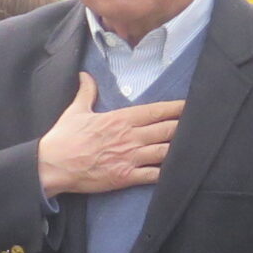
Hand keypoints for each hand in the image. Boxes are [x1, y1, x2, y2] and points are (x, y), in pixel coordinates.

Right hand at [36, 74, 183, 196]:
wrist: (52, 165)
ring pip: (166, 152)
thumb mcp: (75, 111)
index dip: (177, 108)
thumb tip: (85, 75)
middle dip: (185, 128)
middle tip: (201, 126)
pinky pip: (154, 175)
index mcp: (121, 119)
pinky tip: (179, 171)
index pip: (157, 111)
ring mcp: (130, 157)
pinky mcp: (126, 177)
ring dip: (180, 150)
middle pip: (168, 130)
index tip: (191, 106)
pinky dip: (168, 173)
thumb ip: (86, 92)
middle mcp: (130, 136)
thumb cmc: (63, 138)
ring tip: (194, 148)